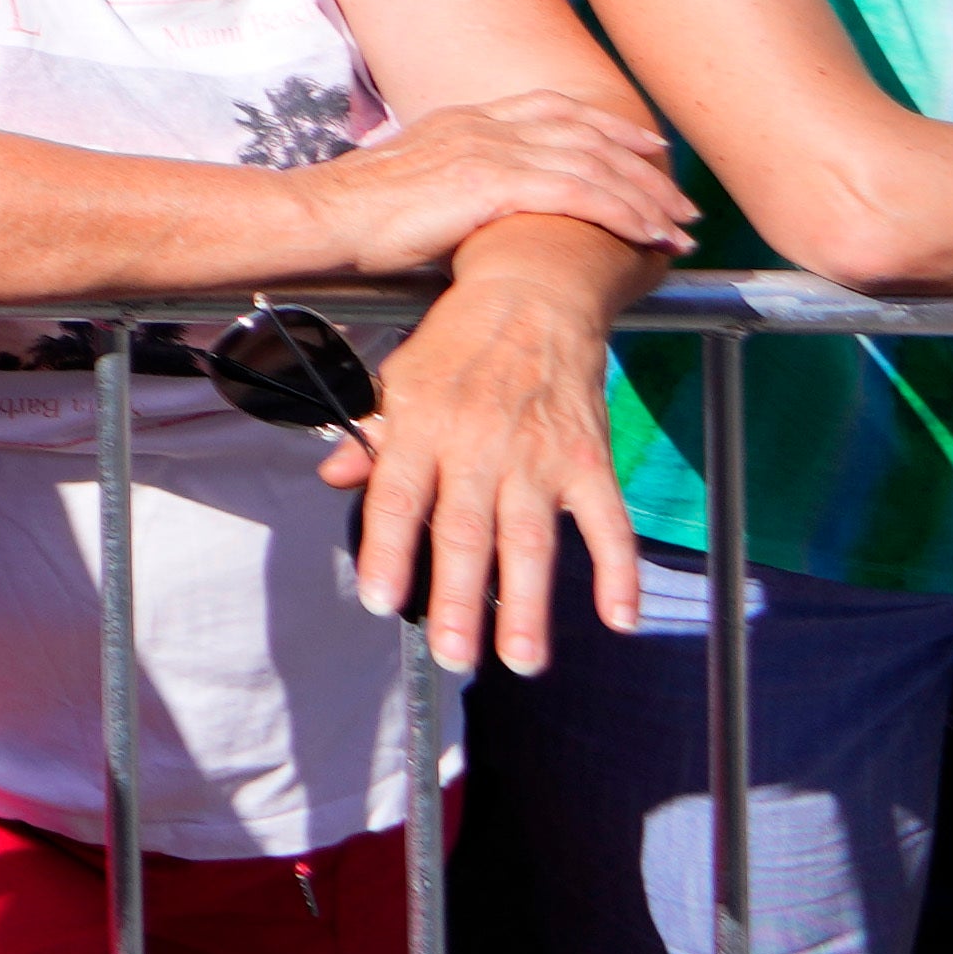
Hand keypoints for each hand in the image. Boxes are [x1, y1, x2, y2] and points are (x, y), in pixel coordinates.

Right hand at [295, 91, 696, 274]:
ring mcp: (488, 149)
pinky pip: (579, 192)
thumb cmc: (353, 217)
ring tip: (676, 226)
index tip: (644, 145)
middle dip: (641, 164)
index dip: (606, 125)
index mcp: (464, 119)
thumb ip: (450, 184)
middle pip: (585, 132)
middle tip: (679, 197)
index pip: (553, 108)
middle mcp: (483, 125)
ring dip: (644, 195)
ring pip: (592, 162)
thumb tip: (468, 210)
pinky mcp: (492, 182)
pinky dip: (622, 212)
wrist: (318, 217)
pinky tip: (646, 233)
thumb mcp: (411, 184)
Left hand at [315, 268, 652, 672]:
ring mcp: (538, 455)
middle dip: (458, 600)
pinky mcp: (589, 459)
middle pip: (464, 532)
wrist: (535, 294)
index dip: (387, 551)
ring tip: (521, 659)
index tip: (379, 602)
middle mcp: (478, 444)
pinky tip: (617, 619)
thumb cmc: (459, 341)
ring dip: (527, 604)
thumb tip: (334, 479)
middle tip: (452, 656)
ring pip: (531, 540)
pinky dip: (618, 571)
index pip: (397, 498)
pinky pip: (608, 523)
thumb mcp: (398, 377)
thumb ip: (370, 434)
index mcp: (422, 426)